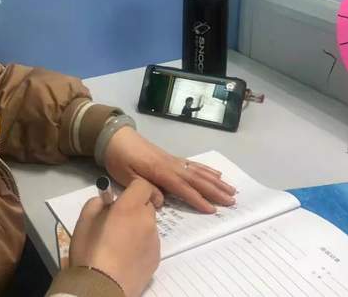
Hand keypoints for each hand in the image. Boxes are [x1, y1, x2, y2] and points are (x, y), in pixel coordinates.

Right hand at [69, 179, 160, 296]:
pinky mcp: (157, 257)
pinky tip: (127, 256)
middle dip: (135, 208)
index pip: (142, 185)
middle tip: (118, 221)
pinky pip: (151, 242)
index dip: (133, 188)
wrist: (102, 288)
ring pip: (149, 224)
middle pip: (146, 204)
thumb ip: (97, 203)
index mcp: (129, 207)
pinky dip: (142, 243)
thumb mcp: (83, 221)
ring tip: (121, 243)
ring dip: (139, 226)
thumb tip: (107, 202)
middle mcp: (147, 220)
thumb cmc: (89, 252)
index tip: (123, 198)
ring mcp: (155, 239)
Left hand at [104, 127, 235, 212]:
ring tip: (231, 190)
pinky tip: (216, 174)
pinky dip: (207, 170)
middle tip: (232, 201)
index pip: (182, 187)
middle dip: (215, 191)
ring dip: (216, 181)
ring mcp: (172, 160)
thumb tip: (162, 201)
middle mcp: (170, 164)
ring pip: (198, 171)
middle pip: (196, 179)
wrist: (115, 137)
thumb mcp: (125, 176)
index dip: (197, 199)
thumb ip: (144, 188)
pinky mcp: (171, 158)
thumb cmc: (118, 158)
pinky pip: (193, 165)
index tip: (212, 210)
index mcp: (159, 170)